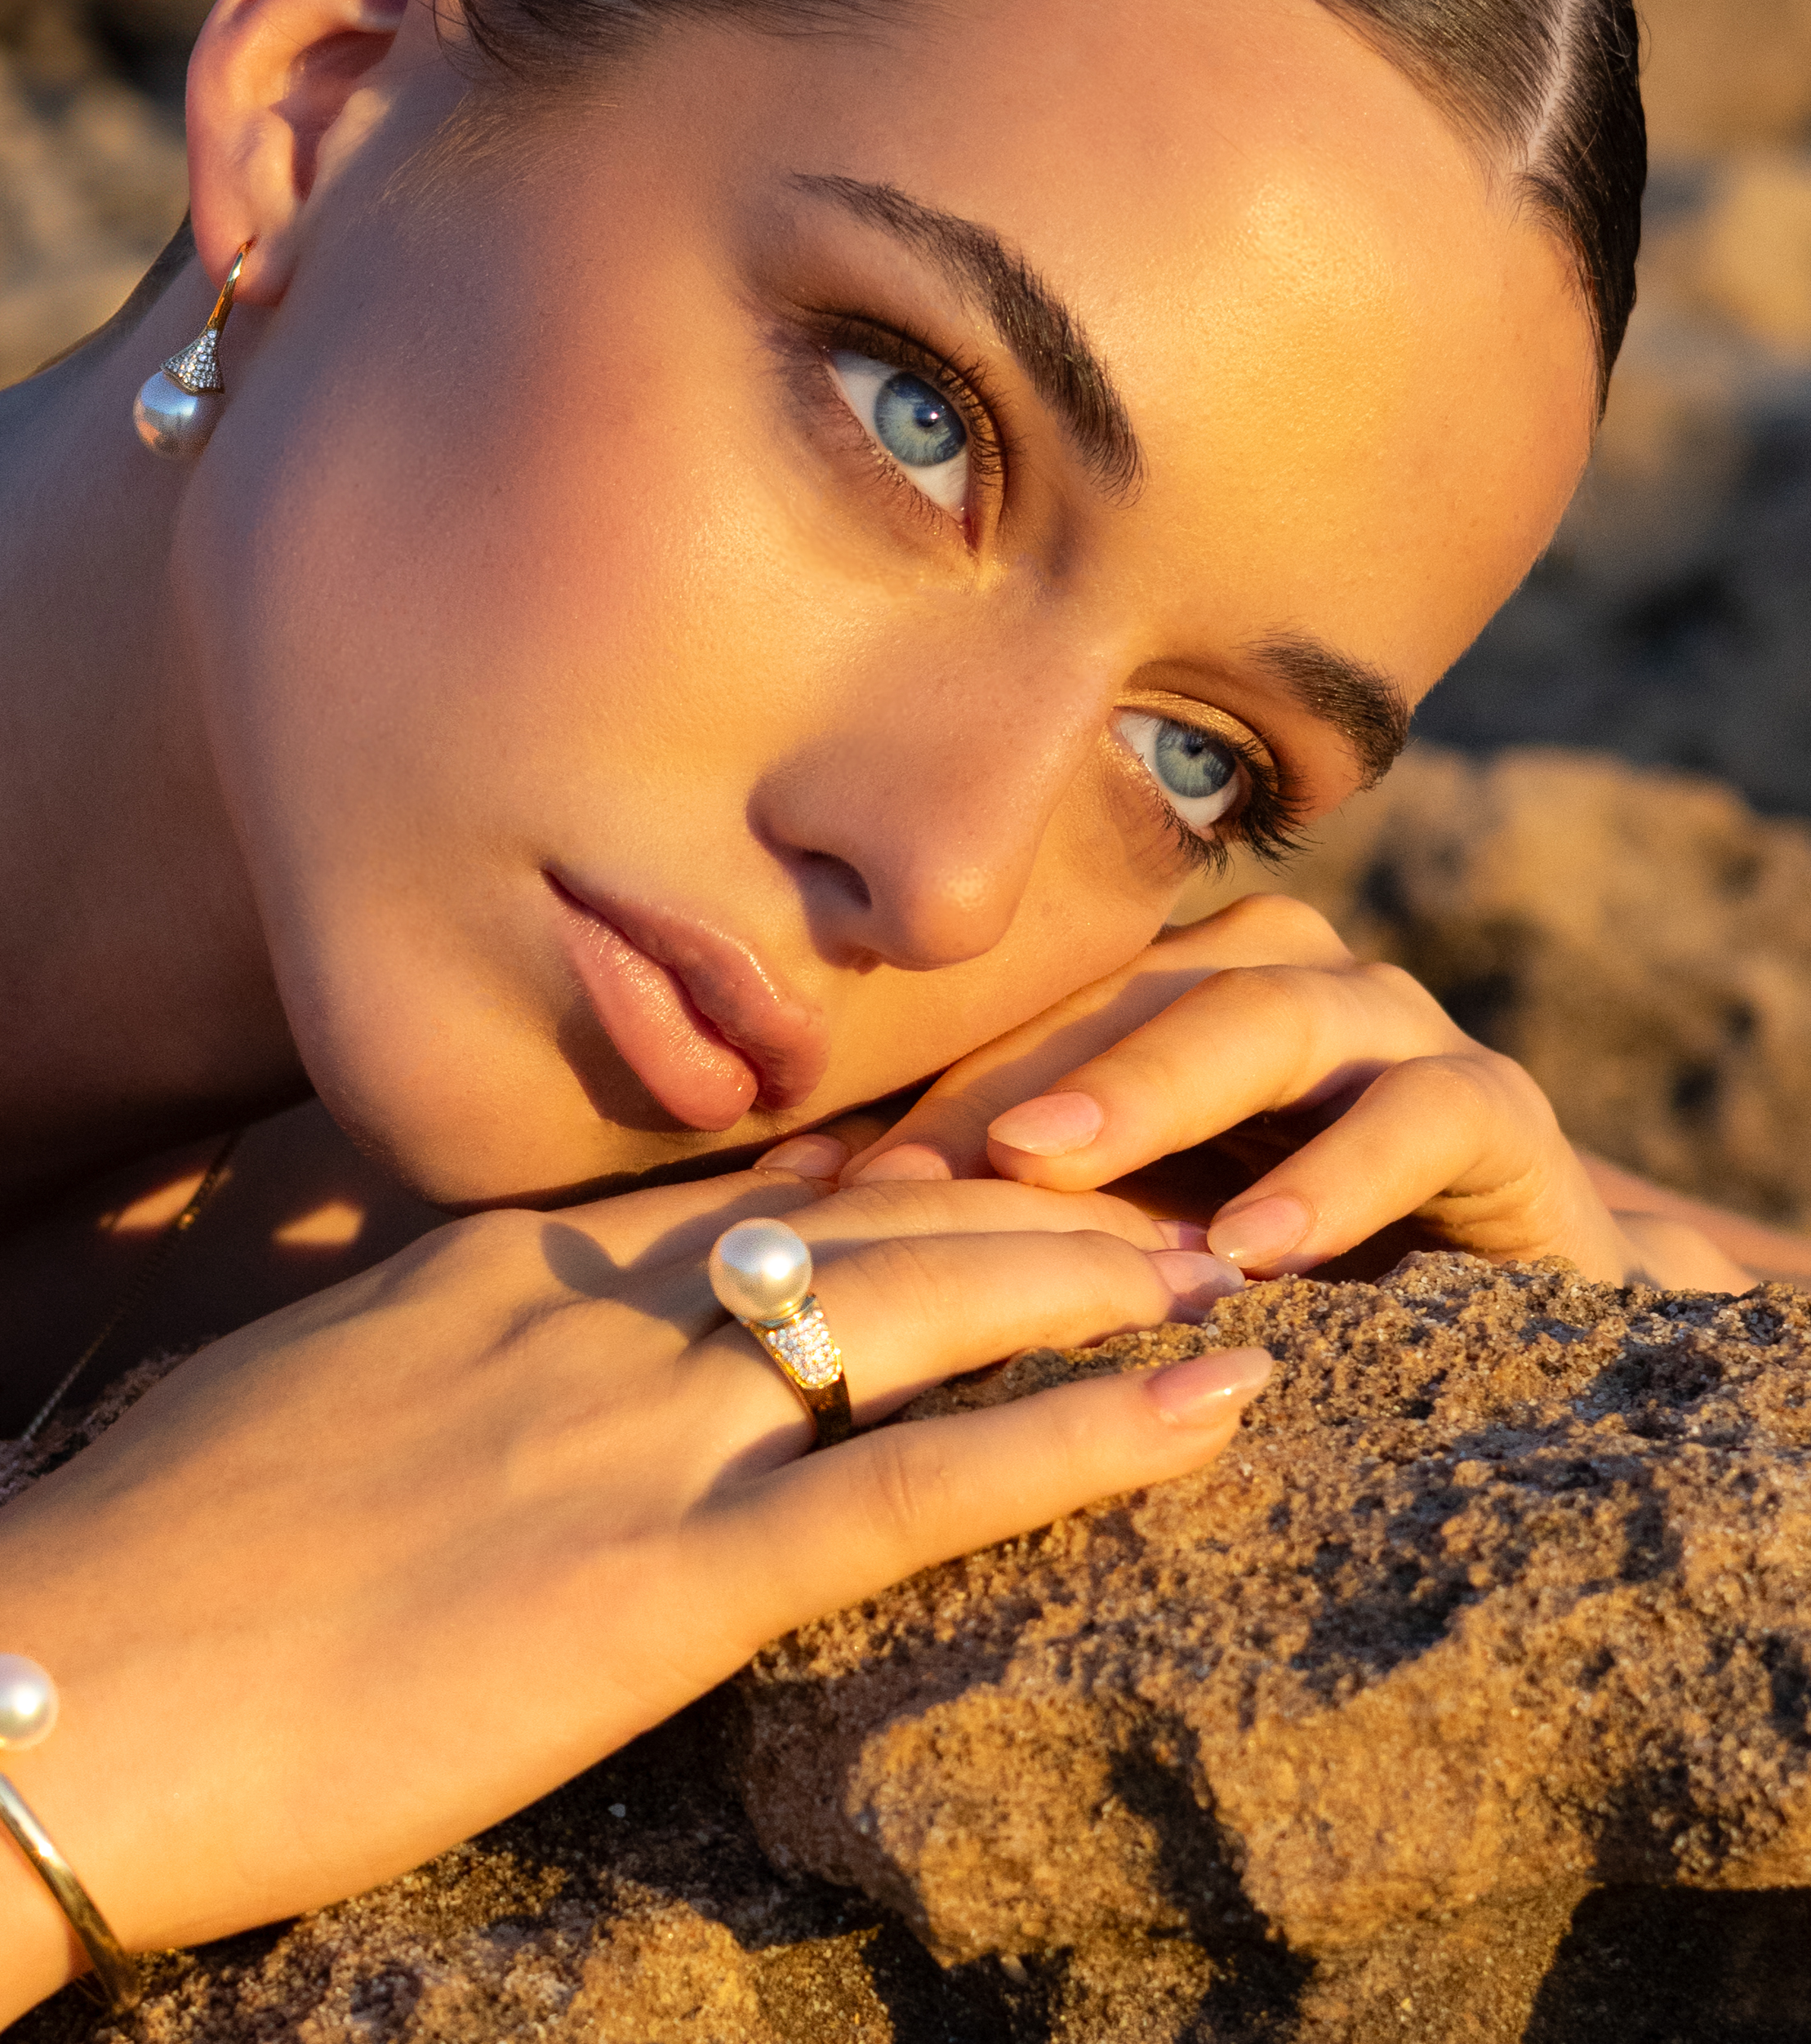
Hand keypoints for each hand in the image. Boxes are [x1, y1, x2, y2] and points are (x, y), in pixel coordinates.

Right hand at [0, 1166, 1266, 1952]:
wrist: (52, 1681)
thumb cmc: (144, 1566)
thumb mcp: (301, 1395)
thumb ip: (426, 1346)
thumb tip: (479, 1354)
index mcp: (502, 1264)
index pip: (745, 1186)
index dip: (895, 1173)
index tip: (1001, 1167)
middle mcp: (588, 1306)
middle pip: (867, 1216)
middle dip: (1035, 1197)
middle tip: (1167, 1193)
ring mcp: (630, 1427)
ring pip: (925, 1308)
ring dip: (1096, 1282)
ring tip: (1231, 1270)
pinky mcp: (659, 1578)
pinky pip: (918, 1480)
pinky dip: (1082, 1433)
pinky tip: (1207, 1409)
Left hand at [842, 894, 1749, 1288]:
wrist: (1503, 1313)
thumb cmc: (1266, 1270)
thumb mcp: (1120, 1233)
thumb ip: (988, 1200)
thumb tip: (789, 1195)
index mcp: (1171, 990)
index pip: (1032, 1019)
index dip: (930, 1098)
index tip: (827, 1188)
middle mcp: (1276, 978)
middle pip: (1127, 997)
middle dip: (1019, 1085)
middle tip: (923, 1166)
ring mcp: (1393, 1029)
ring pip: (1262, 1017)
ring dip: (1155, 1092)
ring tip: (1058, 1169)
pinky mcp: (1503, 1109)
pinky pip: (1421, 1113)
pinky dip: (1336, 1176)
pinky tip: (1254, 1252)